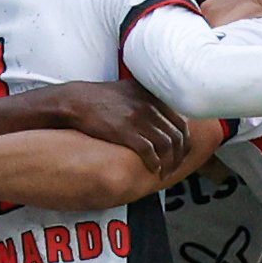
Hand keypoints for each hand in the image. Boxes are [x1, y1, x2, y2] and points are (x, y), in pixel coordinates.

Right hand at [51, 79, 189, 174]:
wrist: (76, 101)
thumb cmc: (101, 97)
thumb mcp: (131, 90)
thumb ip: (149, 99)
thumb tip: (165, 113)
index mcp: (153, 96)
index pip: (181, 122)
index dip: (185, 141)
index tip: (183, 152)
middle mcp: (149, 106)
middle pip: (176, 136)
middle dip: (179, 156)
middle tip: (175, 166)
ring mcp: (138, 119)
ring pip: (166, 145)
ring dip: (168, 163)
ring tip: (164, 172)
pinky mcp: (125, 131)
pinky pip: (148, 151)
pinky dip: (154, 163)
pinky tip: (153, 169)